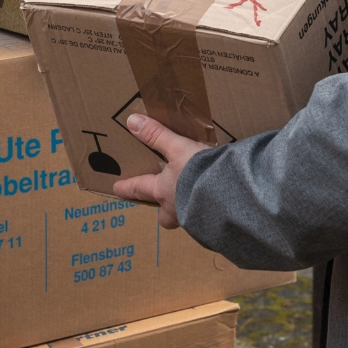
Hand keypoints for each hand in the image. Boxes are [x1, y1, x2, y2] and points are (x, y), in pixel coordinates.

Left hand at [112, 113, 208, 229]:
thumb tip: (132, 121)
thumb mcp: (179, 148)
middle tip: (164, 204)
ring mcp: (195, 221)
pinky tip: (217, 207)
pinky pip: (206, 223)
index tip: (116, 189)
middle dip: (163, 211)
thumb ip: (158, 135)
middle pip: (164, 216)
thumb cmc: (199, 172)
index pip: (140, 189)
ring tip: (196, 202)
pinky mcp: (214, 226)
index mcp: (163, 191)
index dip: (128, 188)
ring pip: (185, 219)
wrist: (231, 196)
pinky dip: (209, 214)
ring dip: (187, 211)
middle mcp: (175, 210)